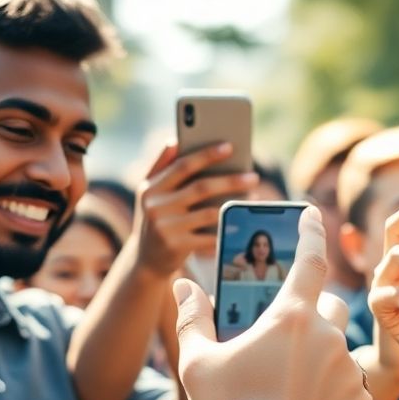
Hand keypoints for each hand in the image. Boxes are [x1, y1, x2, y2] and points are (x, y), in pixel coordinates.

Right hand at [133, 144, 257, 277]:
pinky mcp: (177, 247)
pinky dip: (227, 229)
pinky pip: (210, 236)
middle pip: (201, 188)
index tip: (229, 146)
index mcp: (151, 188)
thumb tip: (174, 140)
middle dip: (230, 181)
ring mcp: (166, 228)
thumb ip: (161, 166)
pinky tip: (243, 222)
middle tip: (254, 176)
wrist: (144, 259)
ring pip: (210, 213)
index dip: (206, 155)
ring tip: (253, 198)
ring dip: (234, 205)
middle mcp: (156, 206)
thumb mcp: (150, 193)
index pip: (182, 166)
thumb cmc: (156, 217)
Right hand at [173, 206, 371, 399]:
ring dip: (321, 355)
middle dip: (314, 310)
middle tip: (289, 333)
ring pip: (340, 347)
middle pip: (330, 305)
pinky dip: (331, 389)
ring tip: (291, 384)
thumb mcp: (198, 364)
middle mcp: (328, 335)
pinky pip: (349, 384)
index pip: (309, 259)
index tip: (312, 213)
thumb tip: (183, 286)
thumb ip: (192, 319)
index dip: (310, 232)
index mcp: (291, 318)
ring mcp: (349, 368)